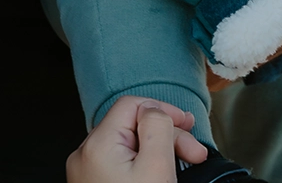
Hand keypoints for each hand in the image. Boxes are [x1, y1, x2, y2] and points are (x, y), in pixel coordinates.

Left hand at [66, 95, 208, 182]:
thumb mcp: (156, 166)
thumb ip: (157, 128)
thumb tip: (157, 110)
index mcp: (99, 144)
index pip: (132, 105)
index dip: (164, 110)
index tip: (188, 125)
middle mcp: (86, 155)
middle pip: (132, 126)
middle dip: (167, 136)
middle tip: (194, 154)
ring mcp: (88, 172)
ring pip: (129, 146)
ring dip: (159, 151)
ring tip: (184, 167)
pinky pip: (121, 164)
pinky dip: (144, 165)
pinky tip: (162, 176)